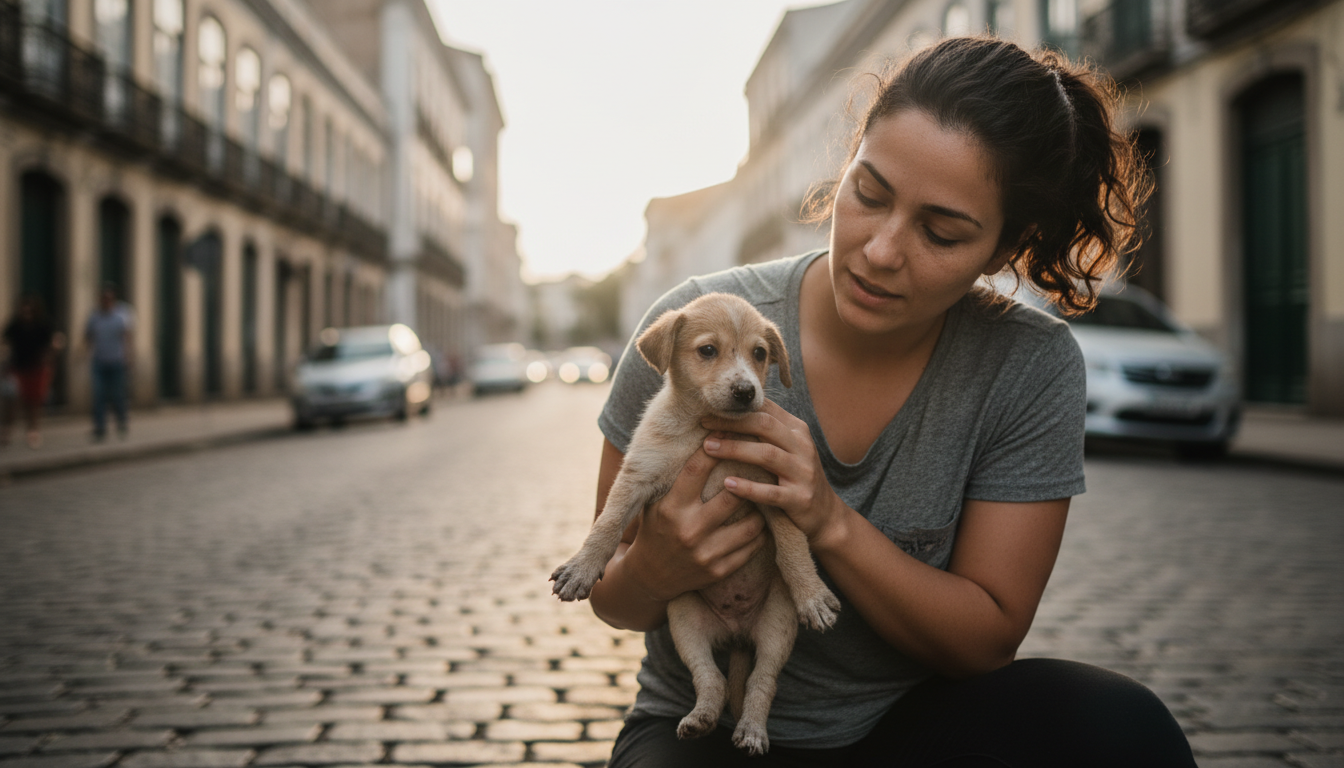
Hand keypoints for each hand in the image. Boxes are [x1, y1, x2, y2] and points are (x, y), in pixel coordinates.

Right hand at [623, 447, 766, 601]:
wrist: (650, 576)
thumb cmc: (656, 528)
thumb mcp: (656, 501)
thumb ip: (674, 478)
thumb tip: (702, 441)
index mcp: (670, 508)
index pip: (696, 470)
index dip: (715, 448)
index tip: (728, 432)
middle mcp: (688, 530)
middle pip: (732, 496)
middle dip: (747, 480)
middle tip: (760, 467)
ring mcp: (706, 553)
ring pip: (750, 524)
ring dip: (760, 507)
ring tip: (763, 495)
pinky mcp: (719, 571)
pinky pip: (752, 547)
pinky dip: (761, 532)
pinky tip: (762, 521)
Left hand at [701, 400, 844, 546]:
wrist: (825, 515)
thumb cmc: (795, 477)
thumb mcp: (787, 448)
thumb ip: (766, 431)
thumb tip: (728, 411)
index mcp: (797, 430)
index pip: (766, 409)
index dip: (737, 408)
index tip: (709, 409)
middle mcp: (803, 447)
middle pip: (765, 425)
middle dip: (732, 423)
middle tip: (704, 426)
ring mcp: (803, 473)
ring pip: (767, 454)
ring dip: (735, 449)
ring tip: (708, 449)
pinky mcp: (800, 499)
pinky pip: (771, 492)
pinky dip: (748, 487)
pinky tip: (727, 484)